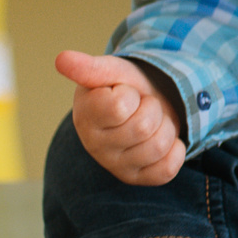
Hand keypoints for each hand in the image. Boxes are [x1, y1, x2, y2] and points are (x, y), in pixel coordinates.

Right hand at [58, 50, 187, 186]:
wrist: (144, 104)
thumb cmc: (124, 86)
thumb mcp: (110, 71)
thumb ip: (89, 67)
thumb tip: (61, 59)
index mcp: (85, 117)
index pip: (120, 106)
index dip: (131, 94)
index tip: (125, 93)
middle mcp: (94, 147)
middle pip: (144, 127)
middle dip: (152, 109)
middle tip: (142, 106)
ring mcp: (116, 166)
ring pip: (159, 146)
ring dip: (165, 126)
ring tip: (151, 121)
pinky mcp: (137, 179)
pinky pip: (168, 168)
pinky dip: (175, 150)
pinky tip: (162, 139)